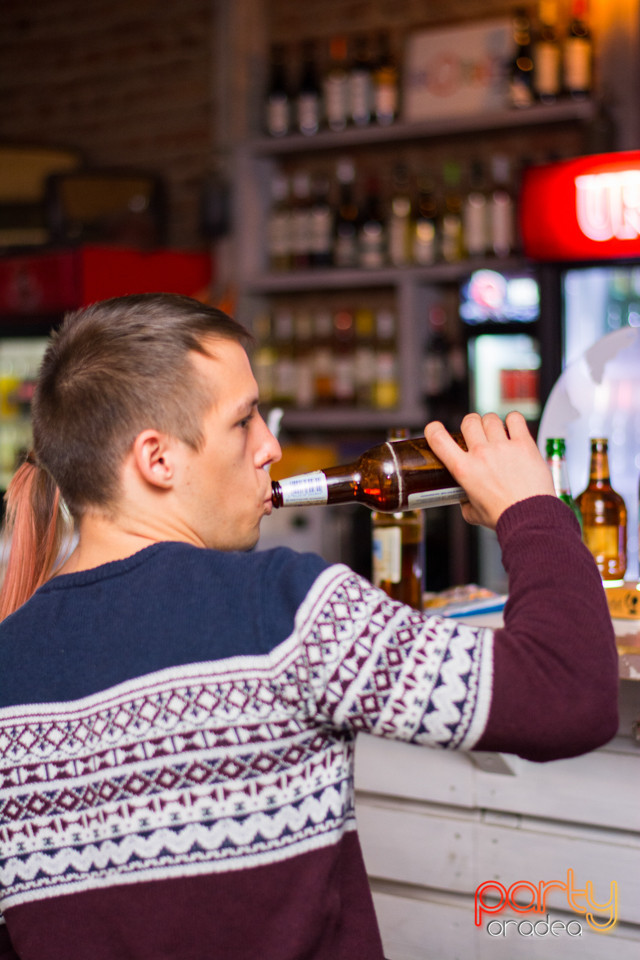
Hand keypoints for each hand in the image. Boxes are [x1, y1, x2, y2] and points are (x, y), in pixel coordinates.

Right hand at [424, 411, 554, 528]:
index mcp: (464, 470)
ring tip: (497, 434)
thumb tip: (465, 500)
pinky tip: (513, 429)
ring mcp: (503, 447)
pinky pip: (515, 419)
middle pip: (469, 421)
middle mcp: (481, 454)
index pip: (438, 439)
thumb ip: (465, 503)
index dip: (433, 429)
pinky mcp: (524, 444)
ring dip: (491, 424)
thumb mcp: (473, 513)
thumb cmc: (504, 517)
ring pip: (491, 418)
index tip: (435, 430)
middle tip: (477, 435)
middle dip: (471, 425)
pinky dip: (512, 420)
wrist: (530, 518)